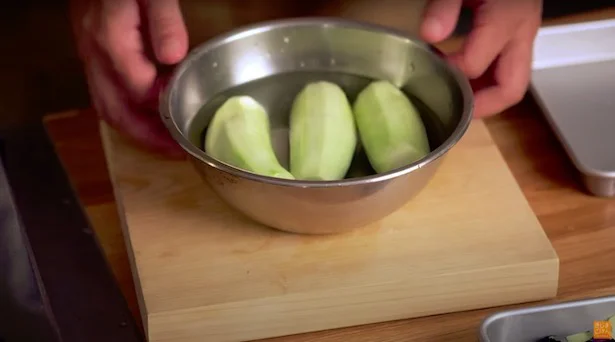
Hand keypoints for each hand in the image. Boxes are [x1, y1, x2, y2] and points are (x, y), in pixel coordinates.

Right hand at [70, 0, 187, 157]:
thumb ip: (163, 20)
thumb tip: (173, 57)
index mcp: (112, 39)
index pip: (138, 91)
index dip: (163, 115)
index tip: (186, 128)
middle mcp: (94, 51)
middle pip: (115, 110)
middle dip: (145, 137)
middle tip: (174, 152)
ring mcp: (89, 52)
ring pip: (106, 104)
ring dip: (134, 129)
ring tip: (163, 142)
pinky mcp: (92, 49)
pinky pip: (104, 91)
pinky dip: (125, 111)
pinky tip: (147, 114)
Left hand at [420, 0, 542, 117]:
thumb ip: (445, 5)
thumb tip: (429, 34)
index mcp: (506, 18)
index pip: (474, 65)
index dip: (448, 75)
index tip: (426, 71)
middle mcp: (521, 31)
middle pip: (511, 88)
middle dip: (481, 107)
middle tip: (451, 110)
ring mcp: (524, 35)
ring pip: (512, 82)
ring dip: (484, 97)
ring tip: (454, 98)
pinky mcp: (519, 35)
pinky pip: (508, 70)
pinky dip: (487, 83)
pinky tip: (462, 80)